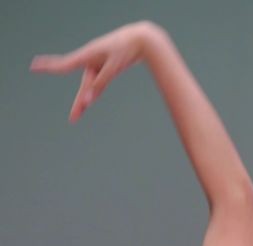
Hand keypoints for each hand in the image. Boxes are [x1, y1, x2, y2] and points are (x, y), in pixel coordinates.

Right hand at [29, 20, 155, 122]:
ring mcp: (98, 64)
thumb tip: (87, 101)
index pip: (64, 65)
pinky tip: (88, 101)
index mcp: (87, 56)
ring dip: (86, 101)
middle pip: (82, 86)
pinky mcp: (105, 67)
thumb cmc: (125, 50)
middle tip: (72, 120)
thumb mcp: (112, 68)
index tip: (33, 66)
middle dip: (78, 103)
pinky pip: (97, 83)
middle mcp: (90, 60)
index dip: (48, 67)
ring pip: (90, 87)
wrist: (141, 40)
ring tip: (76, 117)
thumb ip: (99, 85)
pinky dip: (94, 92)